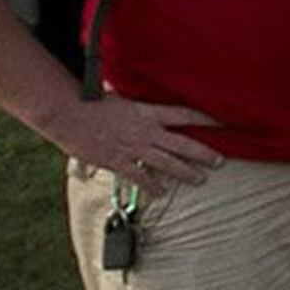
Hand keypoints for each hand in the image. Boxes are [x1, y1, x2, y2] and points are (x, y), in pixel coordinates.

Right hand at [50, 95, 220, 191]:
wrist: (67, 114)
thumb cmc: (88, 102)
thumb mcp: (117, 96)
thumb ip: (132, 103)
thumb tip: (138, 100)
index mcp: (146, 112)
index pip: (183, 114)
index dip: (204, 118)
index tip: (222, 121)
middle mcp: (145, 131)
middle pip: (182, 144)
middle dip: (203, 153)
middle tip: (219, 161)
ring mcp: (133, 148)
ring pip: (167, 163)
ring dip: (185, 172)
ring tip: (201, 179)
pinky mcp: (118, 161)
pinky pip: (140, 177)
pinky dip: (152, 185)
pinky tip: (162, 192)